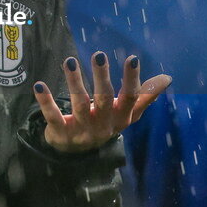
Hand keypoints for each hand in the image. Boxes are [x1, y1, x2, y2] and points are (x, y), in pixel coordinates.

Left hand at [33, 52, 170, 152]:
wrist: (76, 152)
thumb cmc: (104, 123)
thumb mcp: (125, 113)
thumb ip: (144, 95)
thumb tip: (167, 78)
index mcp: (121, 117)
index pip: (130, 98)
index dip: (132, 79)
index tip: (132, 58)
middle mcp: (103, 125)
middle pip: (104, 99)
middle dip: (101, 77)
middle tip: (98, 55)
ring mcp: (82, 130)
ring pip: (79, 104)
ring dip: (74, 82)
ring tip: (69, 61)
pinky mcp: (61, 133)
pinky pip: (53, 116)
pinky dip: (46, 101)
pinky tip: (39, 85)